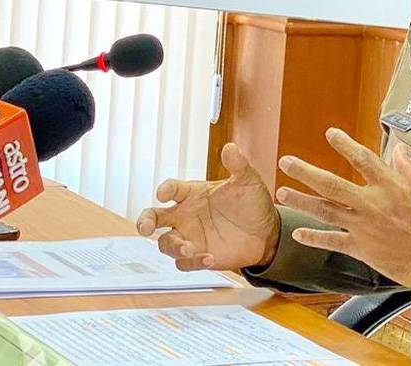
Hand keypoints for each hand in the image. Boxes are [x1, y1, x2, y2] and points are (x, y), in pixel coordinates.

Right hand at [136, 143, 280, 271]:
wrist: (265, 232)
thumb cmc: (252, 203)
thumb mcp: (248, 181)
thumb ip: (238, 165)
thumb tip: (230, 147)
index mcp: (192, 194)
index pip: (172, 189)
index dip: (165, 190)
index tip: (163, 193)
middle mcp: (185, 215)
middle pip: (154, 217)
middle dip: (145, 221)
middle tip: (146, 228)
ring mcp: (190, 236)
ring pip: (166, 243)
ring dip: (173, 246)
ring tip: (188, 249)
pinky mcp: (198, 256)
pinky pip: (184, 263)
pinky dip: (192, 262)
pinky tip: (209, 258)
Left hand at [276, 128, 410, 300]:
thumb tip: (398, 149)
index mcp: (390, 185)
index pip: (362, 158)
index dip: (344, 144)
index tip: (330, 134)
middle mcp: (371, 204)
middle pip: (331, 184)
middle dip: (305, 172)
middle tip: (286, 162)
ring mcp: (364, 227)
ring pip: (325, 211)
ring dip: (301, 202)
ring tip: (282, 194)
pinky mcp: (363, 249)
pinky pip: (333, 242)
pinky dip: (314, 238)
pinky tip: (298, 233)